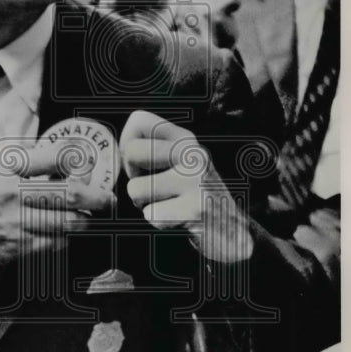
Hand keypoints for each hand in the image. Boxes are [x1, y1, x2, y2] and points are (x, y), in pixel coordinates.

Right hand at [0, 142, 115, 288]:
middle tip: (107, 199)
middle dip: (98, 198)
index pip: (58, 157)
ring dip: (86, 221)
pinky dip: (66, 238)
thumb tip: (55, 153)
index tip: (88, 167)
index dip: (80, 162)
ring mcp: (15, 222)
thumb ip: (18, 158)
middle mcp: (12, 191)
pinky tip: (64, 234)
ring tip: (88, 218)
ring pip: (69, 222)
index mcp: (6, 166)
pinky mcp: (16, 248)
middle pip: (72, 192)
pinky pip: (55, 243)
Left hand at [120, 110, 252, 262]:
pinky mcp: (195, 208)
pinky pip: (151, 216)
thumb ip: (152, 150)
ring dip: (146, 205)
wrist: (233, 232)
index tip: (141, 165)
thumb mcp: (179, 163)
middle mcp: (192, 153)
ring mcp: (195, 179)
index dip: (128, 144)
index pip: (138, 120)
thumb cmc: (194, 196)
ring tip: (170, 205)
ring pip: (135, 189)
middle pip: (131, 151)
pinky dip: (159, 223)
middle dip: (133, 177)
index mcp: (185, 138)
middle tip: (155, 189)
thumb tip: (117, 152)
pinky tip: (179, 220)